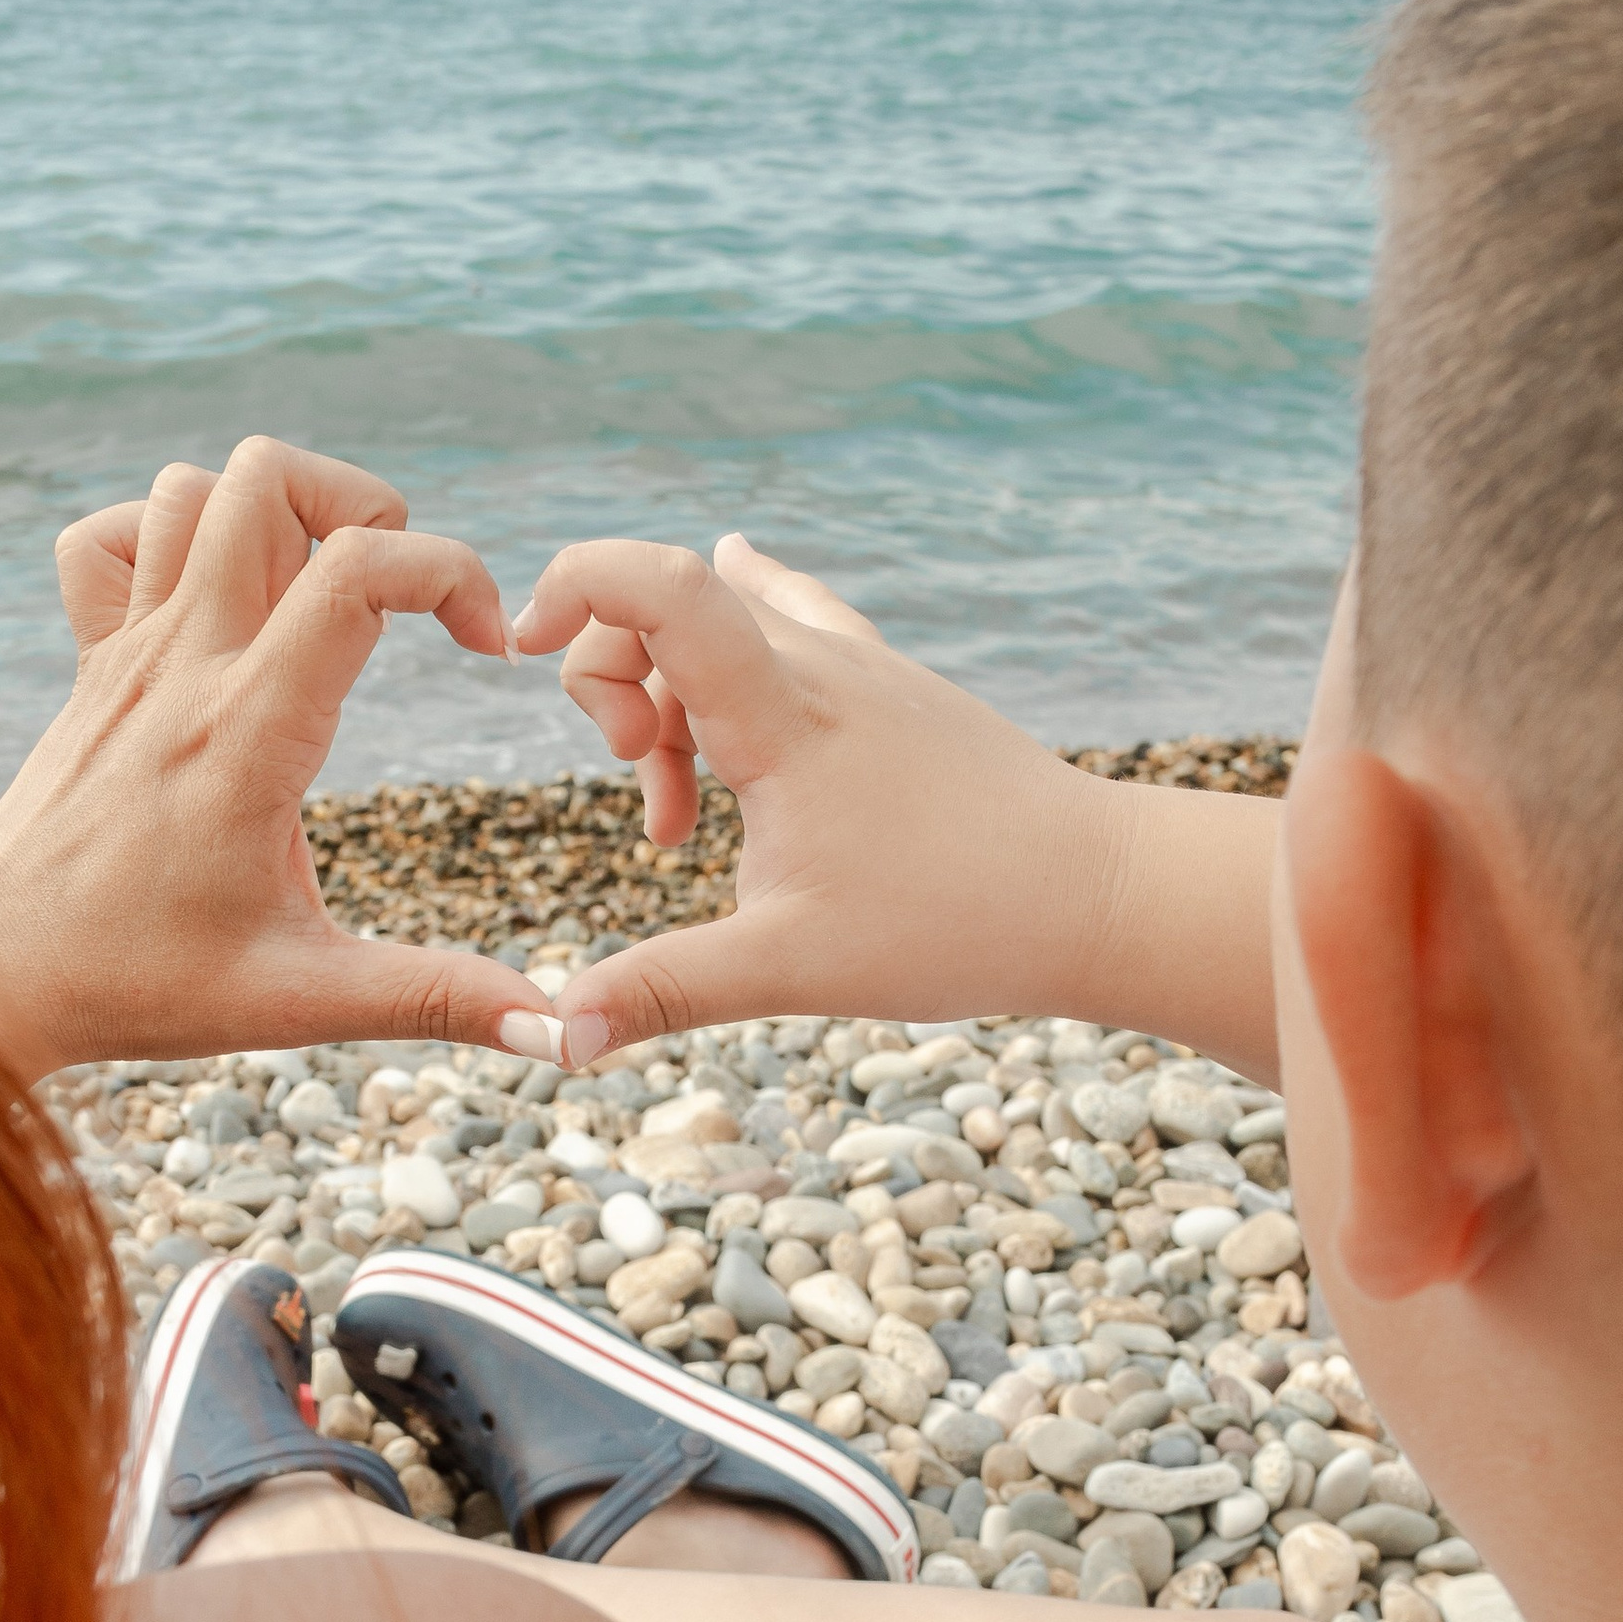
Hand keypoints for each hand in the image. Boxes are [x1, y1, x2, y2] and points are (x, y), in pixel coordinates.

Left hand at [0, 440, 556, 1075]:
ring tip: (319, 598)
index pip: (361, 568)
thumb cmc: (140, 985)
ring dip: (275, 515)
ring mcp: (126, 653)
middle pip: (270, 480)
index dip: (453, 574)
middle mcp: (184, 664)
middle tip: (395, 599)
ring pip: (193, 490)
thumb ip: (436, 1000)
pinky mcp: (91, 665)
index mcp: (249, 729)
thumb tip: (561, 1037)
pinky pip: (110, 541)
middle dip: (365, 506)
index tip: (485, 650)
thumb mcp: (302, 1001)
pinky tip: (215, 609)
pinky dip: (168, 540)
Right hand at [511, 531, 1266, 1062]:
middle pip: (666, 603)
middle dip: (613, 688)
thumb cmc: (958, 925)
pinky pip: (793, 616)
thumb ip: (661, 990)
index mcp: (782, 713)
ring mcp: (861, 665)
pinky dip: (738, 630)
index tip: (519, 650)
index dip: (568, 584)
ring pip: (725, 619)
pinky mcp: (892, 685)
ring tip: (697, 806)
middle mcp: (818, 665)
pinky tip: (736, 590)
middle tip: (653, 806)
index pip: (658, 581)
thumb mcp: (790, 969)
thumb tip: (551, 1040)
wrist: (1103, 896)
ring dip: (675, 696)